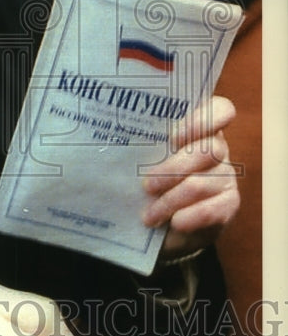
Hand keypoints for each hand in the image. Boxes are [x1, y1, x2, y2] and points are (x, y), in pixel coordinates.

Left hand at [142, 95, 238, 257]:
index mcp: (199, 129)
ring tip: (149, 215)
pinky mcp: (228, 205)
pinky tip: (176, 222)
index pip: (219, 110)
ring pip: (202, 183)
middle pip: (207, 150)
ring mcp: (226, 177)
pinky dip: (191, 216)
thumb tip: (106, 140)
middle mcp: (217, 149)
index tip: (174, 136)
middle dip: (172, 169)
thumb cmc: (149, 182)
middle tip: (147, 185)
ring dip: (171, 200)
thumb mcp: (143, 160)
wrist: (164, 225)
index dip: (202, 120)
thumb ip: (139, 146)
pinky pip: (213, 210)